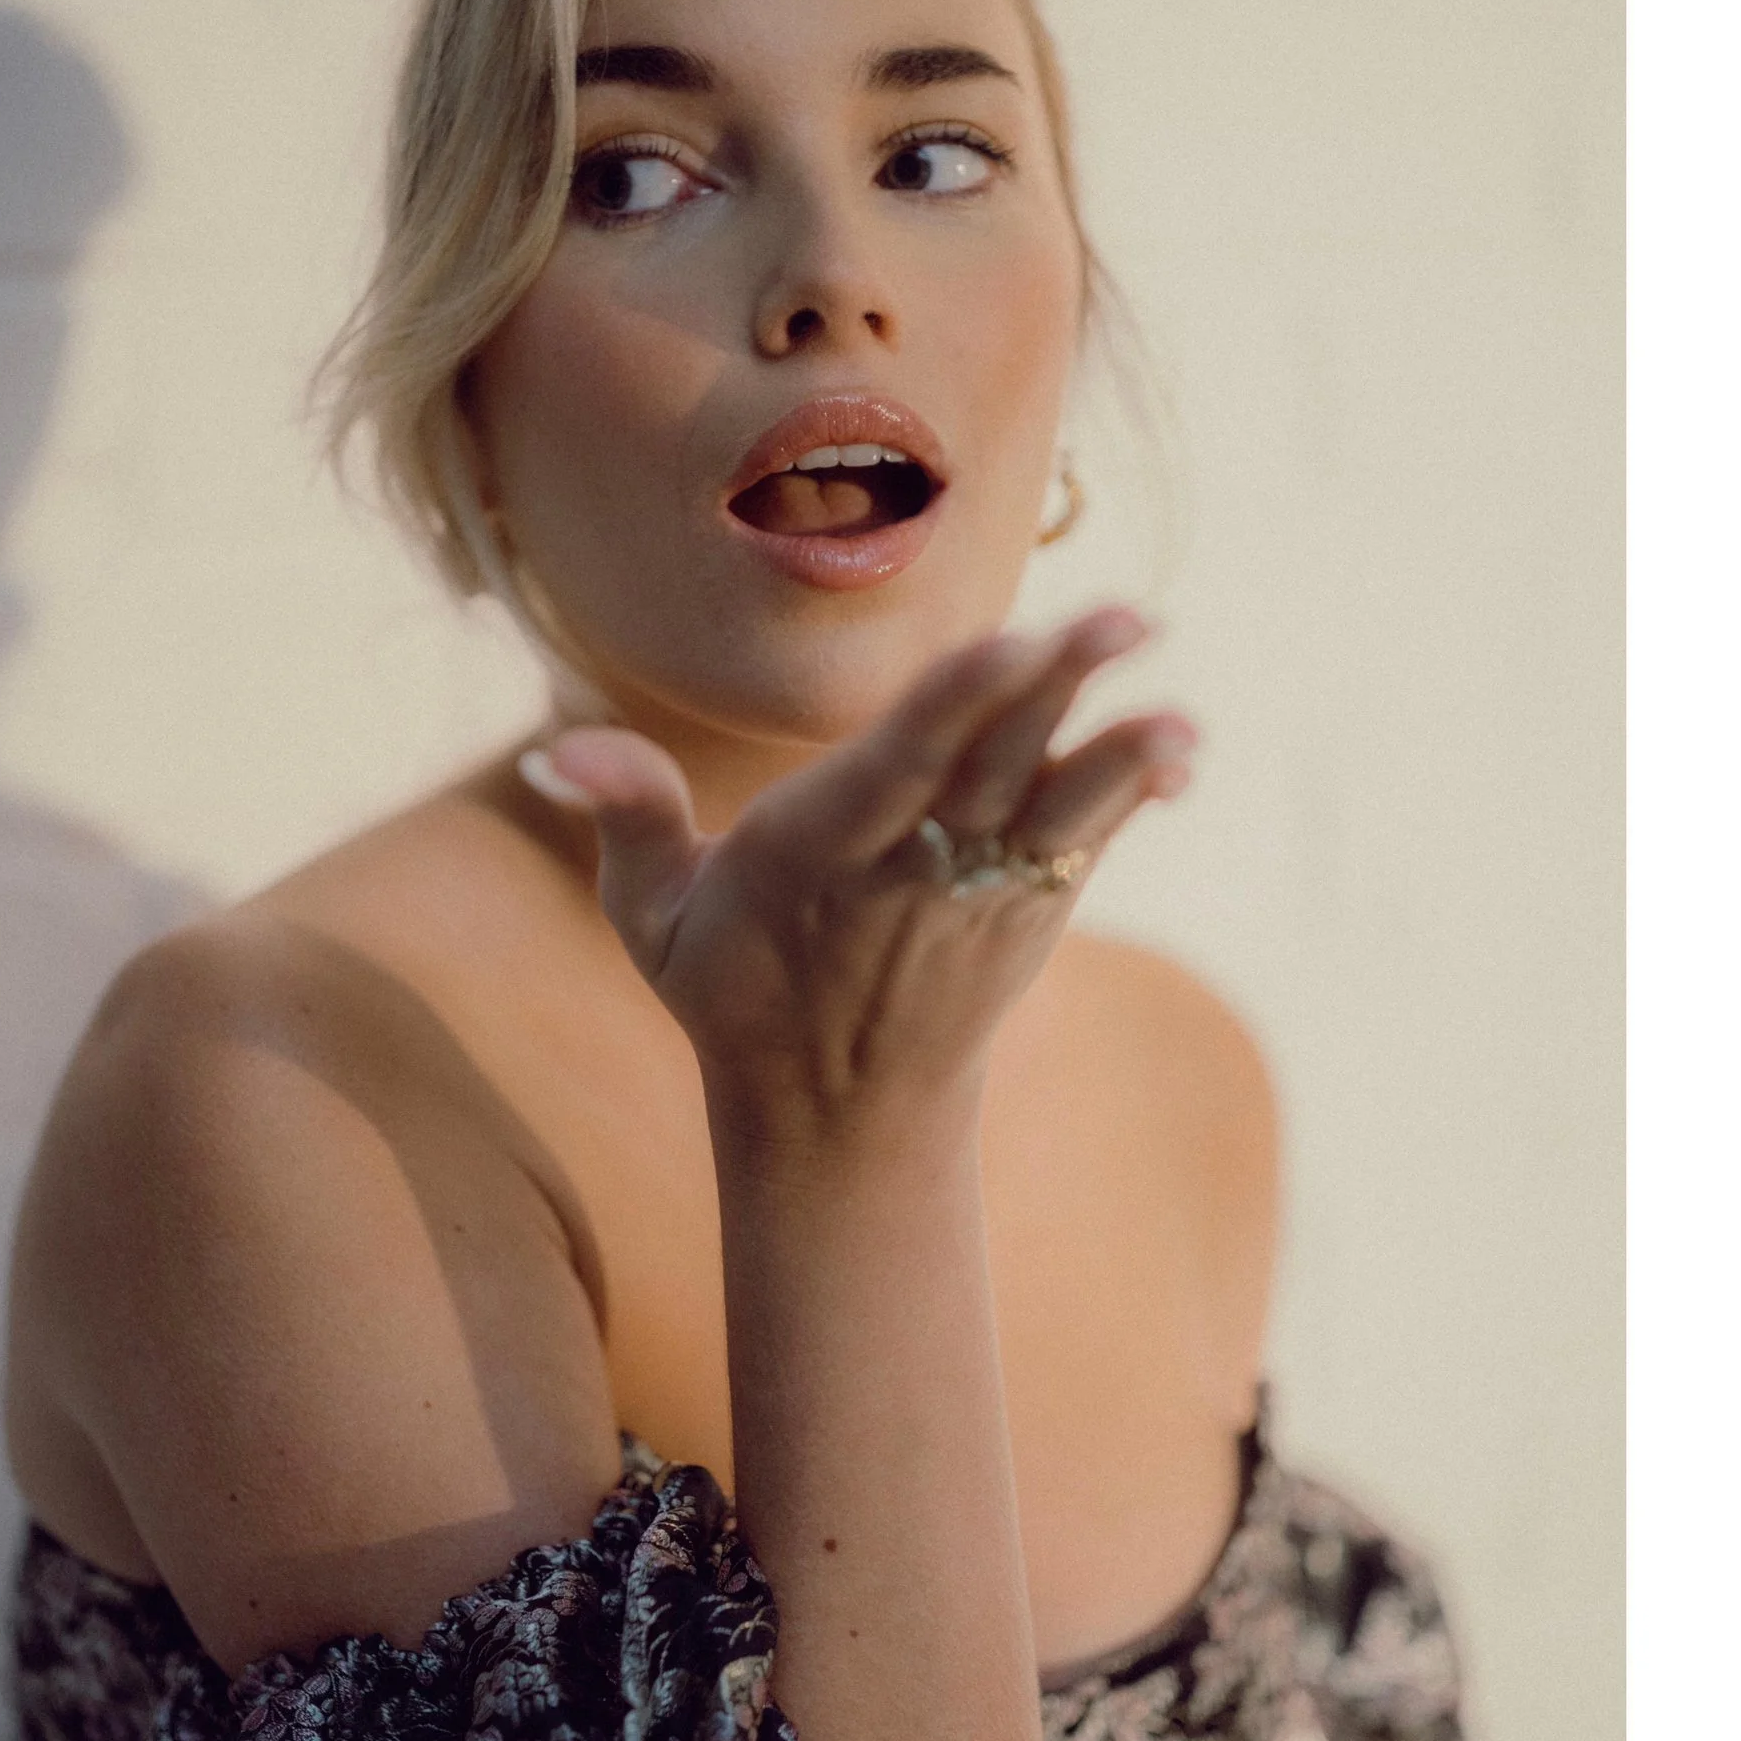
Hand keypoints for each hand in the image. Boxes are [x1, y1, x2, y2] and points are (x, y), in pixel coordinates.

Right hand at [527, 608, 1193, 1142]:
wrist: (837, 1122)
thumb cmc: (732, 990)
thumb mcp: (653, 917)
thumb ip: (626, 815)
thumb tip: (559, 749)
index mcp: (816, 858)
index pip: (897, 770)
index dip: (958, 705)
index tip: (1013, 643)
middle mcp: (907, 876)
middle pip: (989, 770)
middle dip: (1058, 694)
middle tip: (1128, 617)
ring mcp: (976, 899)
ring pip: (1054, 813)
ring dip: (1119, 755)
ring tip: (1182, 708)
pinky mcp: (1025, 917)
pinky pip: (1083, 847)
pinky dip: (1128, 798)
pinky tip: (1177, 750)